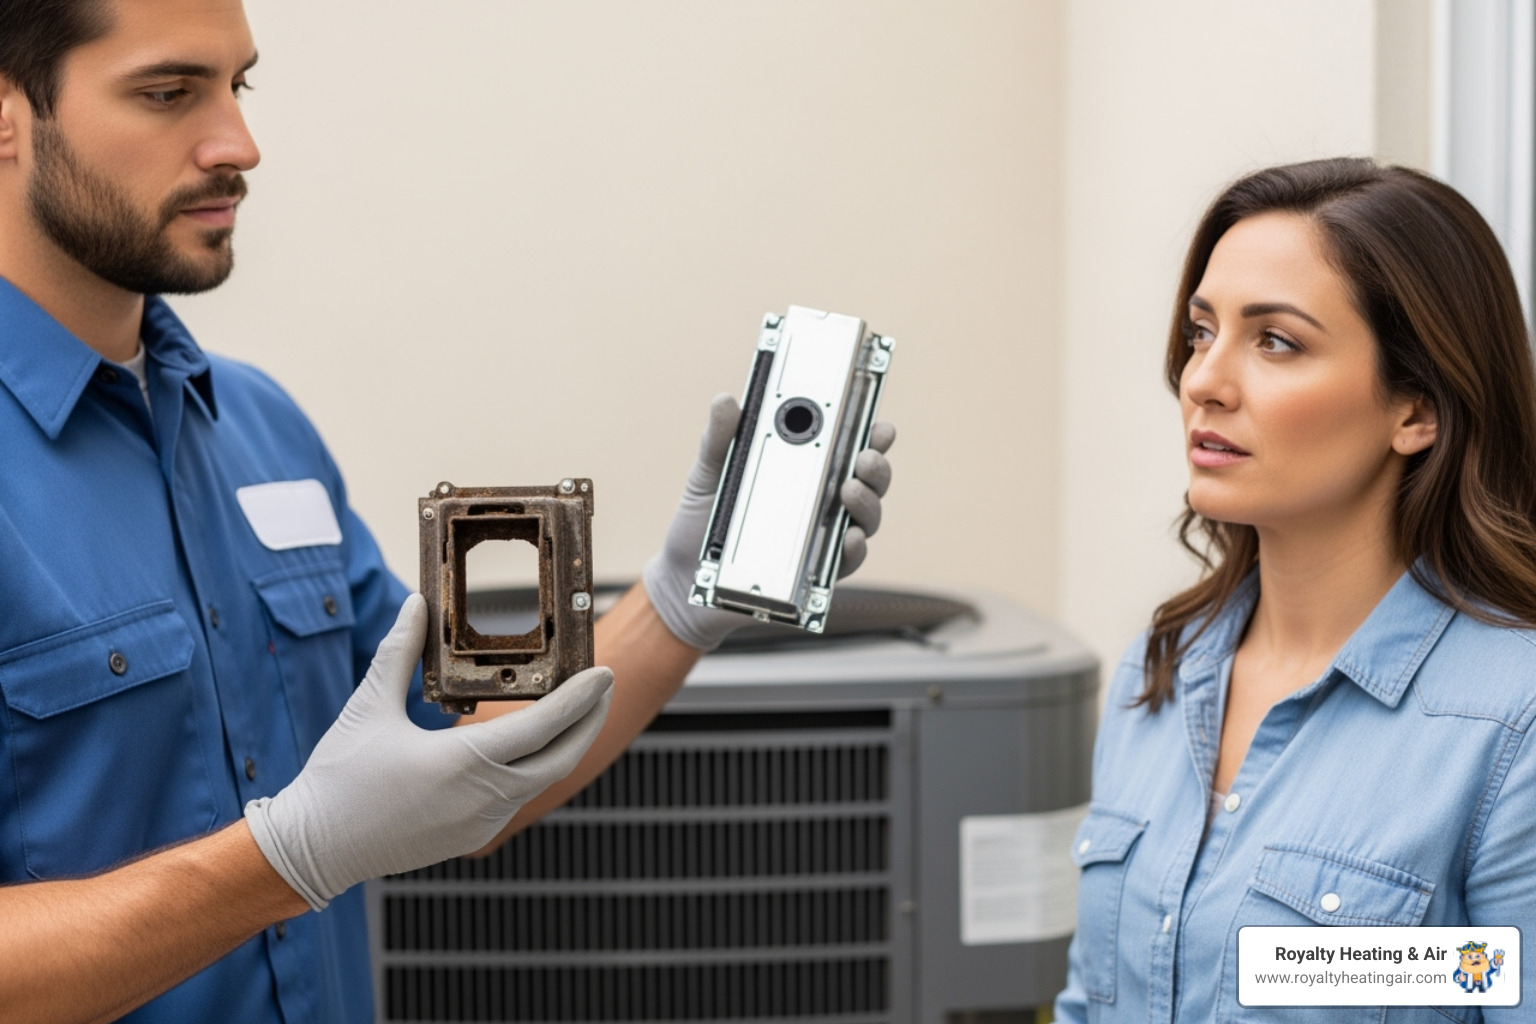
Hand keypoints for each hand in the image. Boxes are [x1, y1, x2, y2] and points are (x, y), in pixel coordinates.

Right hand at [244, 595, 611, 910]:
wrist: (315, 848)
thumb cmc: (340, 777)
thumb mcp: (369, 705)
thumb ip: (399, 651)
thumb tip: (415, 604)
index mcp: (465, 764)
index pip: (543, 727)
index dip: (579, 699)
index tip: (604, 673)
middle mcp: (483, 798)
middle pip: (561, 758)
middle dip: (589, 722)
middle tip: (603, 687)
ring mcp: (481, 823)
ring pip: (542, 781)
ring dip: (564, 746)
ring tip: (576, 710)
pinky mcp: (472, 837)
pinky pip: (519, 798)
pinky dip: (535, 769)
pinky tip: (534, 746)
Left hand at [642, 393, 894, 650]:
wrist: (682, 579)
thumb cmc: (700, 523)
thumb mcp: (709, 474)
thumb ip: (719, 438)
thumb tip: (726, 400)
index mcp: (802, 472)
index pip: (845, 448)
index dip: (869, 435)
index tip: (879, 424)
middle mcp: (819, 503)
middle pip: (865, 482)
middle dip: (875, 467)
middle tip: (865, 457)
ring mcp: (820, 538)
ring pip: (864, 520)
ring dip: (867, 504)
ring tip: (850, 490)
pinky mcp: (814, 575)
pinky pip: (845, 562)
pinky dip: (853, 549)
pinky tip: (849, 537)